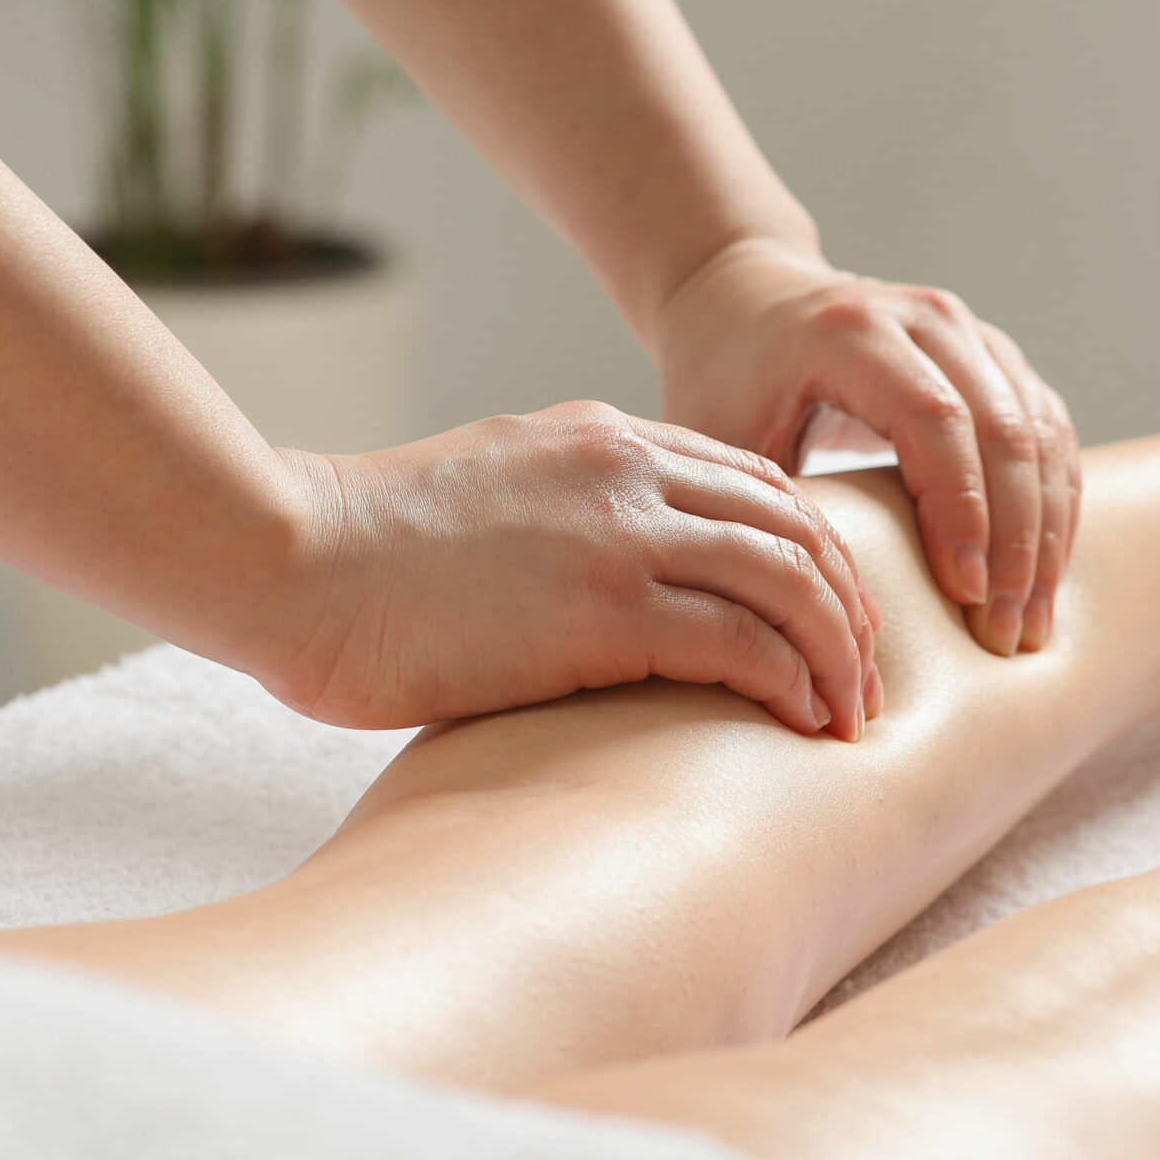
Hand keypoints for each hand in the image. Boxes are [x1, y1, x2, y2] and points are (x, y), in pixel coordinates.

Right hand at [261, 403, 880, 736]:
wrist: (292, 559)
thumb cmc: (365, 552)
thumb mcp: (490, 495)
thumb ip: (565, 515)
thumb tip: (599, 582)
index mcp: (603, 438)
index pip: (754, 482)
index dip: (812, 549)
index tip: (832, 615)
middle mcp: (630, 470)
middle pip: (796, 523)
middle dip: (848, 602)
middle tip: (867, 675)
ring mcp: (622, 535)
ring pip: (790, 578)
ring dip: (838, 652)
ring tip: (850, 715)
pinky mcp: (604, 609)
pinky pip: (742, 640)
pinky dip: (791, 682)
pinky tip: (803, 722)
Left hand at [654, 238, 1080, 654]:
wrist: (748, 302)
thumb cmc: (724, 380)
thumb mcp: (718, 438)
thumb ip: (762, 508)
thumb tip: (813, 615)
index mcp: (851, 332)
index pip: (933, 421)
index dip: (959, 511)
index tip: (964, 596)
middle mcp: (924, 319)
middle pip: (1002, 431)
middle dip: (1015, 543)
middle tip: (1006, 635)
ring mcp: (971, 332)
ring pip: (1040, 434)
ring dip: (1046, 535)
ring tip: (1030, 624)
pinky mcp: (997, 357)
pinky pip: (1050, 432)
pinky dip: (1054, 506)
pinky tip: (1045, 576)